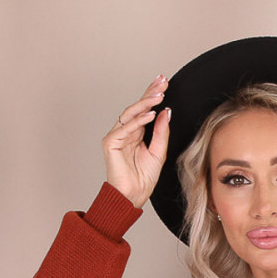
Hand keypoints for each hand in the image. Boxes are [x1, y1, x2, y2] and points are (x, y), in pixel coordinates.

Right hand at [101, 76, 170, 208]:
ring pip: (130, 113)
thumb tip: (166, 112)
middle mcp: (125, 131)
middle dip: (150, 93)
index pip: (145, 109)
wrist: (133, 195)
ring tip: (159, 95)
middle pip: (137, 107)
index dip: (153, 95)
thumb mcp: (158, 152)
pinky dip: (138, 121)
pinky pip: (125, 128)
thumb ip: (161, 132)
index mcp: (136, 133)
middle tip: (162, 81)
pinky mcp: (110, 143)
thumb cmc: (144, 178)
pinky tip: (150, 114)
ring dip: (145, 103)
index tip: (164, 82)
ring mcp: (116, 136)